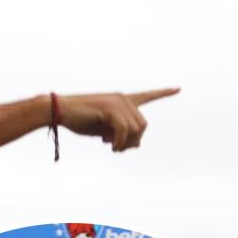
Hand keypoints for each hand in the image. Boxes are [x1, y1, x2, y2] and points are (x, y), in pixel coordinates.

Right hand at [57, 87, 179, 151]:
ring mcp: (118, 102)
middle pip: (142, 125)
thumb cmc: (79, 120)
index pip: (146, 96)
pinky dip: (119, 142)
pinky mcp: (111, 109)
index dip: (163, 93)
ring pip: (135, 130)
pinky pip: (124, 131)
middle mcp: (123, 99)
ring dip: (125, 144)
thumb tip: (138, 145)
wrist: (59, 111)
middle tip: (116, 149)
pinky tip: (110, 147)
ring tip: (110, 147)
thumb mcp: (104, 130)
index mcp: (121, 101)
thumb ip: (121, 134)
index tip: (178, 89)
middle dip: (133, 141)